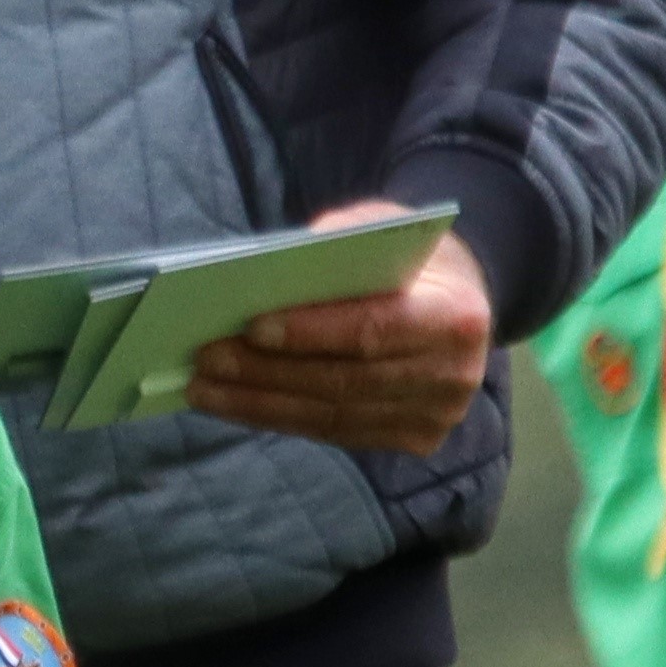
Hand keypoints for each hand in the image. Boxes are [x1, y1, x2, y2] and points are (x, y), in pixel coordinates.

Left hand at [186, 209, 494, 452]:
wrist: (463, 298)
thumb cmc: (409, 258)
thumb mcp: (383, 228)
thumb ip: (336, 247)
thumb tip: (264, 280)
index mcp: (455, 315)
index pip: (374, 330)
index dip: (311, 333)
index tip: (251, 326)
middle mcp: (453, 375)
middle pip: (344, 381)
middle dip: (266, 373)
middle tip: (205, 358)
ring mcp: (434, 415)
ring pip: (332, 417)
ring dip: (258, 404)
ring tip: (202, 387)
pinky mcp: (412, 437)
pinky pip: (334, 432)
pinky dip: (278, 417)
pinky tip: (234, 403)